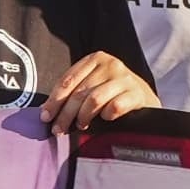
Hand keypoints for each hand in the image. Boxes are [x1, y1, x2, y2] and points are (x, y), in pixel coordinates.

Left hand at [38, 52, 152, 133]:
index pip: (68, 80)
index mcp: (95, 59)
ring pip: (94, 99)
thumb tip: (46, 111)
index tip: (45, 116)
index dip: (54, 100)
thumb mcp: (93, 85)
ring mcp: (124, 78)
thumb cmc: (113, 94)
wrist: (145, 99)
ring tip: (81, 126)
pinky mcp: (136, 93)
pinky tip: (105, 119)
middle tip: (58, 129)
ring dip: (83, 116)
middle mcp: (110, 64)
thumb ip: (73, 92)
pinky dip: (106, 116)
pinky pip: (114, 107)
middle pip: (79, 92)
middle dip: (65, 114)